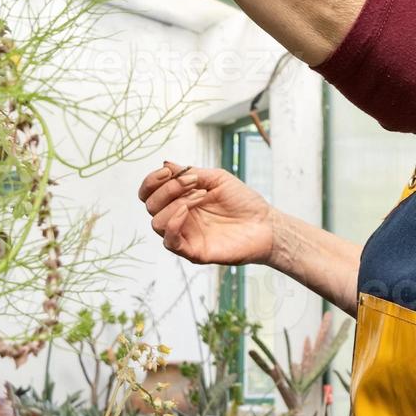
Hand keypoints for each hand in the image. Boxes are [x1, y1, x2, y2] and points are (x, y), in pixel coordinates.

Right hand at [138, 161, 275, 265]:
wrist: (265, 224)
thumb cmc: (243, 201)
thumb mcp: (216, 179)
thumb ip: (189, 173)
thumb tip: (165, 163)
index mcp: (180, 199)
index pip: (150, 193)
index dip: (152, 181)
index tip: (168, 171)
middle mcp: (179, 218)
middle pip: (150, 205)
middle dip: (166, 189)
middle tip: (192, 182)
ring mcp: (185, 235)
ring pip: (156, 222)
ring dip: (174, 203)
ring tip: (201, 195)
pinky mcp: (192, 251)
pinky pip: (169, 241)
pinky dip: (173, 223)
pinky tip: (187, 211)